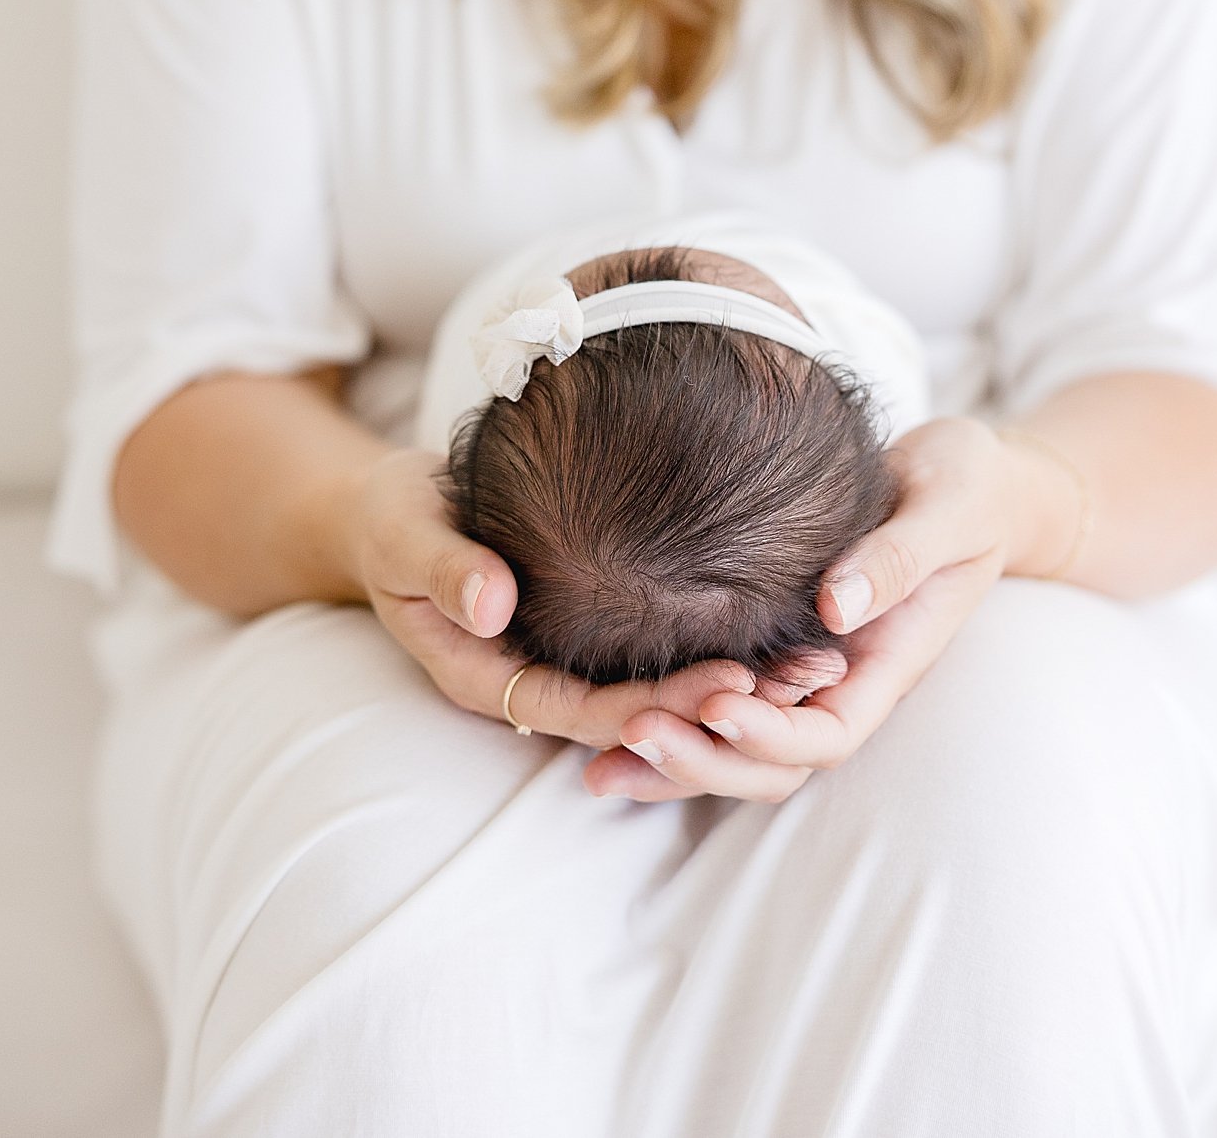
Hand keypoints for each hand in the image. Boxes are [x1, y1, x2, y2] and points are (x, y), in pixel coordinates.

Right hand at [345, 448, 848, 756]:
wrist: (393, 505)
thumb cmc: (393, 517)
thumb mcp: (402, 534)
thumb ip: (443, 568)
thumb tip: (494, 602)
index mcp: (489, 674)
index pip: (586, 711)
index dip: (658, 707)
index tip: (729, 687)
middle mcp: (538, 678)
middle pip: (640, 710)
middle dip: (721, 705)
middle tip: (804, 681)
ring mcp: (569, 657)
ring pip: (660, 688)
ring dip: (739, 684)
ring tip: (822, 665)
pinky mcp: (593, 627)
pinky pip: (659, 647)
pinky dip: (718, 641)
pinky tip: (784, 621)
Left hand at [583, 417, 1031, 802]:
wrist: (965, 474)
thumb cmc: (967, 486)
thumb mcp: (950, 509)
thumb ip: (899, 557)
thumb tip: (836, 608)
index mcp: (888, 661)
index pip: (828, 733)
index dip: (771, 735)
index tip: (716, 706)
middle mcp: (842, 678)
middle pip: (772, 762)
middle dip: (704, 761)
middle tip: (633, 733)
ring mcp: (806, 664)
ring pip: (737, 743)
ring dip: (674, 756)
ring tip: (598, 759)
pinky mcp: (774, 637)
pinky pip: (721, 693)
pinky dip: (671, 713)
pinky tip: (606, 717)